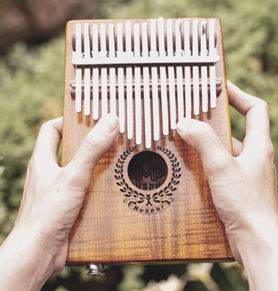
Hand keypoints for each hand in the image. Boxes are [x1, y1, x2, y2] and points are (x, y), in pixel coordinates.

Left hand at [0, 114, 118, 290]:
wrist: (38, 252)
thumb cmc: (47, 213)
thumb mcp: (73, 176)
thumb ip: (91, 149)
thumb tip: (109, 121)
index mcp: (43, 160)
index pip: (51, 129)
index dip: (67, 120)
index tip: (88, 118)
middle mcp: (49, 172)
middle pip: (68, 148)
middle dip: (89, 143)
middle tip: (110, 138)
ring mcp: (58, 189)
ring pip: (79, 169)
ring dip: (96, 165)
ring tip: (117, 160)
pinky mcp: (67, 205)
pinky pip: (84, 188)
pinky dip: (97, 185)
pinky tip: (113, 187)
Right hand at [177, 82, 277, 290]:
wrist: (256, 240)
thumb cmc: (246, 203)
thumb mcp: (222, 167)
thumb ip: (204, 142)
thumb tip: (185, 122)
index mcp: (258, 145)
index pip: (256, 109)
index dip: (240, 95)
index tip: (221, 87)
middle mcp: (254, 155)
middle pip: (236, 128)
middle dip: (214, 120)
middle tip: (192, 113)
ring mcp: (246, 171)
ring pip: (225, 148)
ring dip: (207, 142)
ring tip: (185, 137)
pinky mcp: (237, 185)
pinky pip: (220, 165)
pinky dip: (206, 160)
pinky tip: (190, 164)